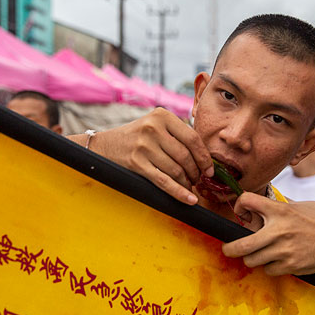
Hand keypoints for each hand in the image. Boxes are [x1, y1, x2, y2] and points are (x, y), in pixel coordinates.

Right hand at [78, 108, 213, 204]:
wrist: (104, 146)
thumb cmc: (137, 137)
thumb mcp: (155, 125)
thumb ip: (177, 134)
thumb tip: (205, 157)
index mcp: (162, 116)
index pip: (193, 138)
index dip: (205, 157)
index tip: (210, 169)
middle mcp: (153, 128)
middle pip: (186, 156)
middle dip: (196, 172)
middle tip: (198, 180)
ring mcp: (144, 146)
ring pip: (176, 170)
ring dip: (187, 183)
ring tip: (189, 187)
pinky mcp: (137, 163)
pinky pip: (164, 181)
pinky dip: (179, 193)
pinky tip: (189, 199)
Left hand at [222, 192, 314, 276]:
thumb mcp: (300, 206)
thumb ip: (279, 207)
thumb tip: (258, 205)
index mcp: (281, 210)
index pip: (248, 200)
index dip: (240, 205)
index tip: (241, 211)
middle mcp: (280, 230)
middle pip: (241, 244)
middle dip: (230, 248)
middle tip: (228, 248)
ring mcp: (285, 250)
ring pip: (252, 260)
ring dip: (253, 258)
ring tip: (261, 252)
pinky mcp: (291, 266)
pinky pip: (268, 270)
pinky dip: (270, 266)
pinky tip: (279, 259)